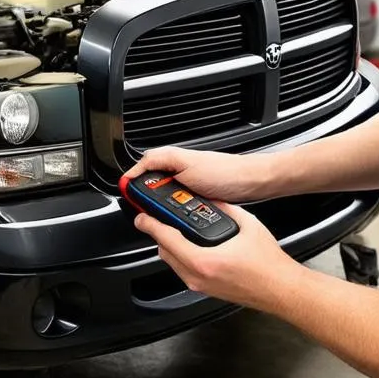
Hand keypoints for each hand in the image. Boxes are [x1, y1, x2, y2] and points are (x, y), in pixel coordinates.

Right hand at [123, 146, 272, 204]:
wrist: (251, 183)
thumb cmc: (225, 172)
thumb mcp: (186, 163)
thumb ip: (160, 161)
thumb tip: (136, 169)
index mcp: (173, 159)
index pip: (142, 168)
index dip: (132, 182)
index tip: (127, 195)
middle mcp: (180, 171)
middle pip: (153, 186)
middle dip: (149, 199)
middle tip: (148, 209)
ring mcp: (190, 186)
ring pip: (166, 198)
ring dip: (164, 207)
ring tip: (164, 215)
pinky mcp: (199, 198)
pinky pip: (181, 206)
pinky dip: (178, 213)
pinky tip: (181, 218)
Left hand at [132, 202, 306, 311]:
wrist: (280, 288)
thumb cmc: (268, 264)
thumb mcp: (247, 224)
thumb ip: (224, 208)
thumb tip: (211, 199)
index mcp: (204, 260)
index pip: (167, 239)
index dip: (151, 225)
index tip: (142, 217)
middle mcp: (197, 276)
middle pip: (165, 252)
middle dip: (161, 234)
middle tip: (161, 219)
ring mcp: (200, 286)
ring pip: (173, 263)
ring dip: (171, 246)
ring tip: (178, 231)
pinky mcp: (206, 290)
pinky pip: (184, 271)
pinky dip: (182, 257)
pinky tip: (193, 247)